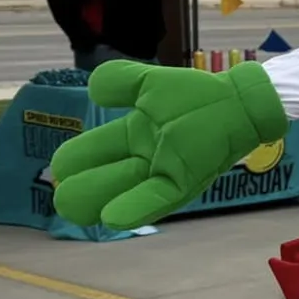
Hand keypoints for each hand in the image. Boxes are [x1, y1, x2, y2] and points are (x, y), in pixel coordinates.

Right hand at [49, 61, 286, 230]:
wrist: (238, 102)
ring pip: (125, 189)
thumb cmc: (197, 95)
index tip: (60, 168)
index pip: (95, 150)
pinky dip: (135, 207)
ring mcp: (163, 171)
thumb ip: (121, 81)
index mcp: (133, 135)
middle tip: (62, 198)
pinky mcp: (184, 179)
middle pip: (106, 176)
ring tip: (74, 211)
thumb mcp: (152, 84)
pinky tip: (112, 217)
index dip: (76, 160)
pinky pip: (157, 196)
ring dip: (100, 200)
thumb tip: (92, 90)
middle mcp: (144, 158)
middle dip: (82, 187)